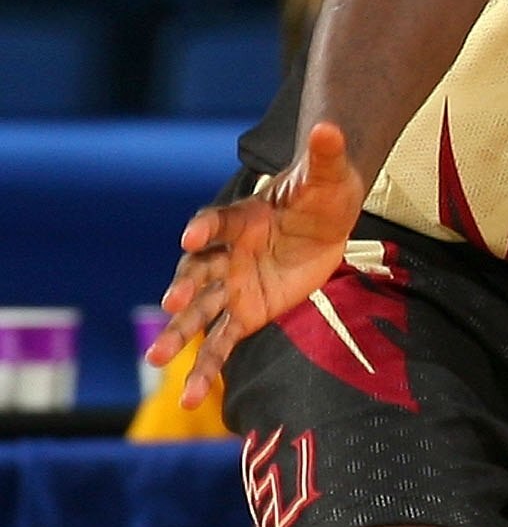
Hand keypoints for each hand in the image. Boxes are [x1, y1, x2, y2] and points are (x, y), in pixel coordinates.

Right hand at [152, 120, 366, 405]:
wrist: (325, 220)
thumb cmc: (324, 193)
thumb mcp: (332, 174)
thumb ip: (326, 154)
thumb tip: (330, 126)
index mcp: (242, 219)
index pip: (218, 221)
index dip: (205, 227)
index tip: (192, 236)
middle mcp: (227, 254)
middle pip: (198, 273)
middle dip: (185, 288)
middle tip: (173, 305)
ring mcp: (232, 286)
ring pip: (200, 314)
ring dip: (179, 337)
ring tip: (156, 360)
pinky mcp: (246, 313)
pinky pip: (222, 344)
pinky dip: (206, 370)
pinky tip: (190, 400)